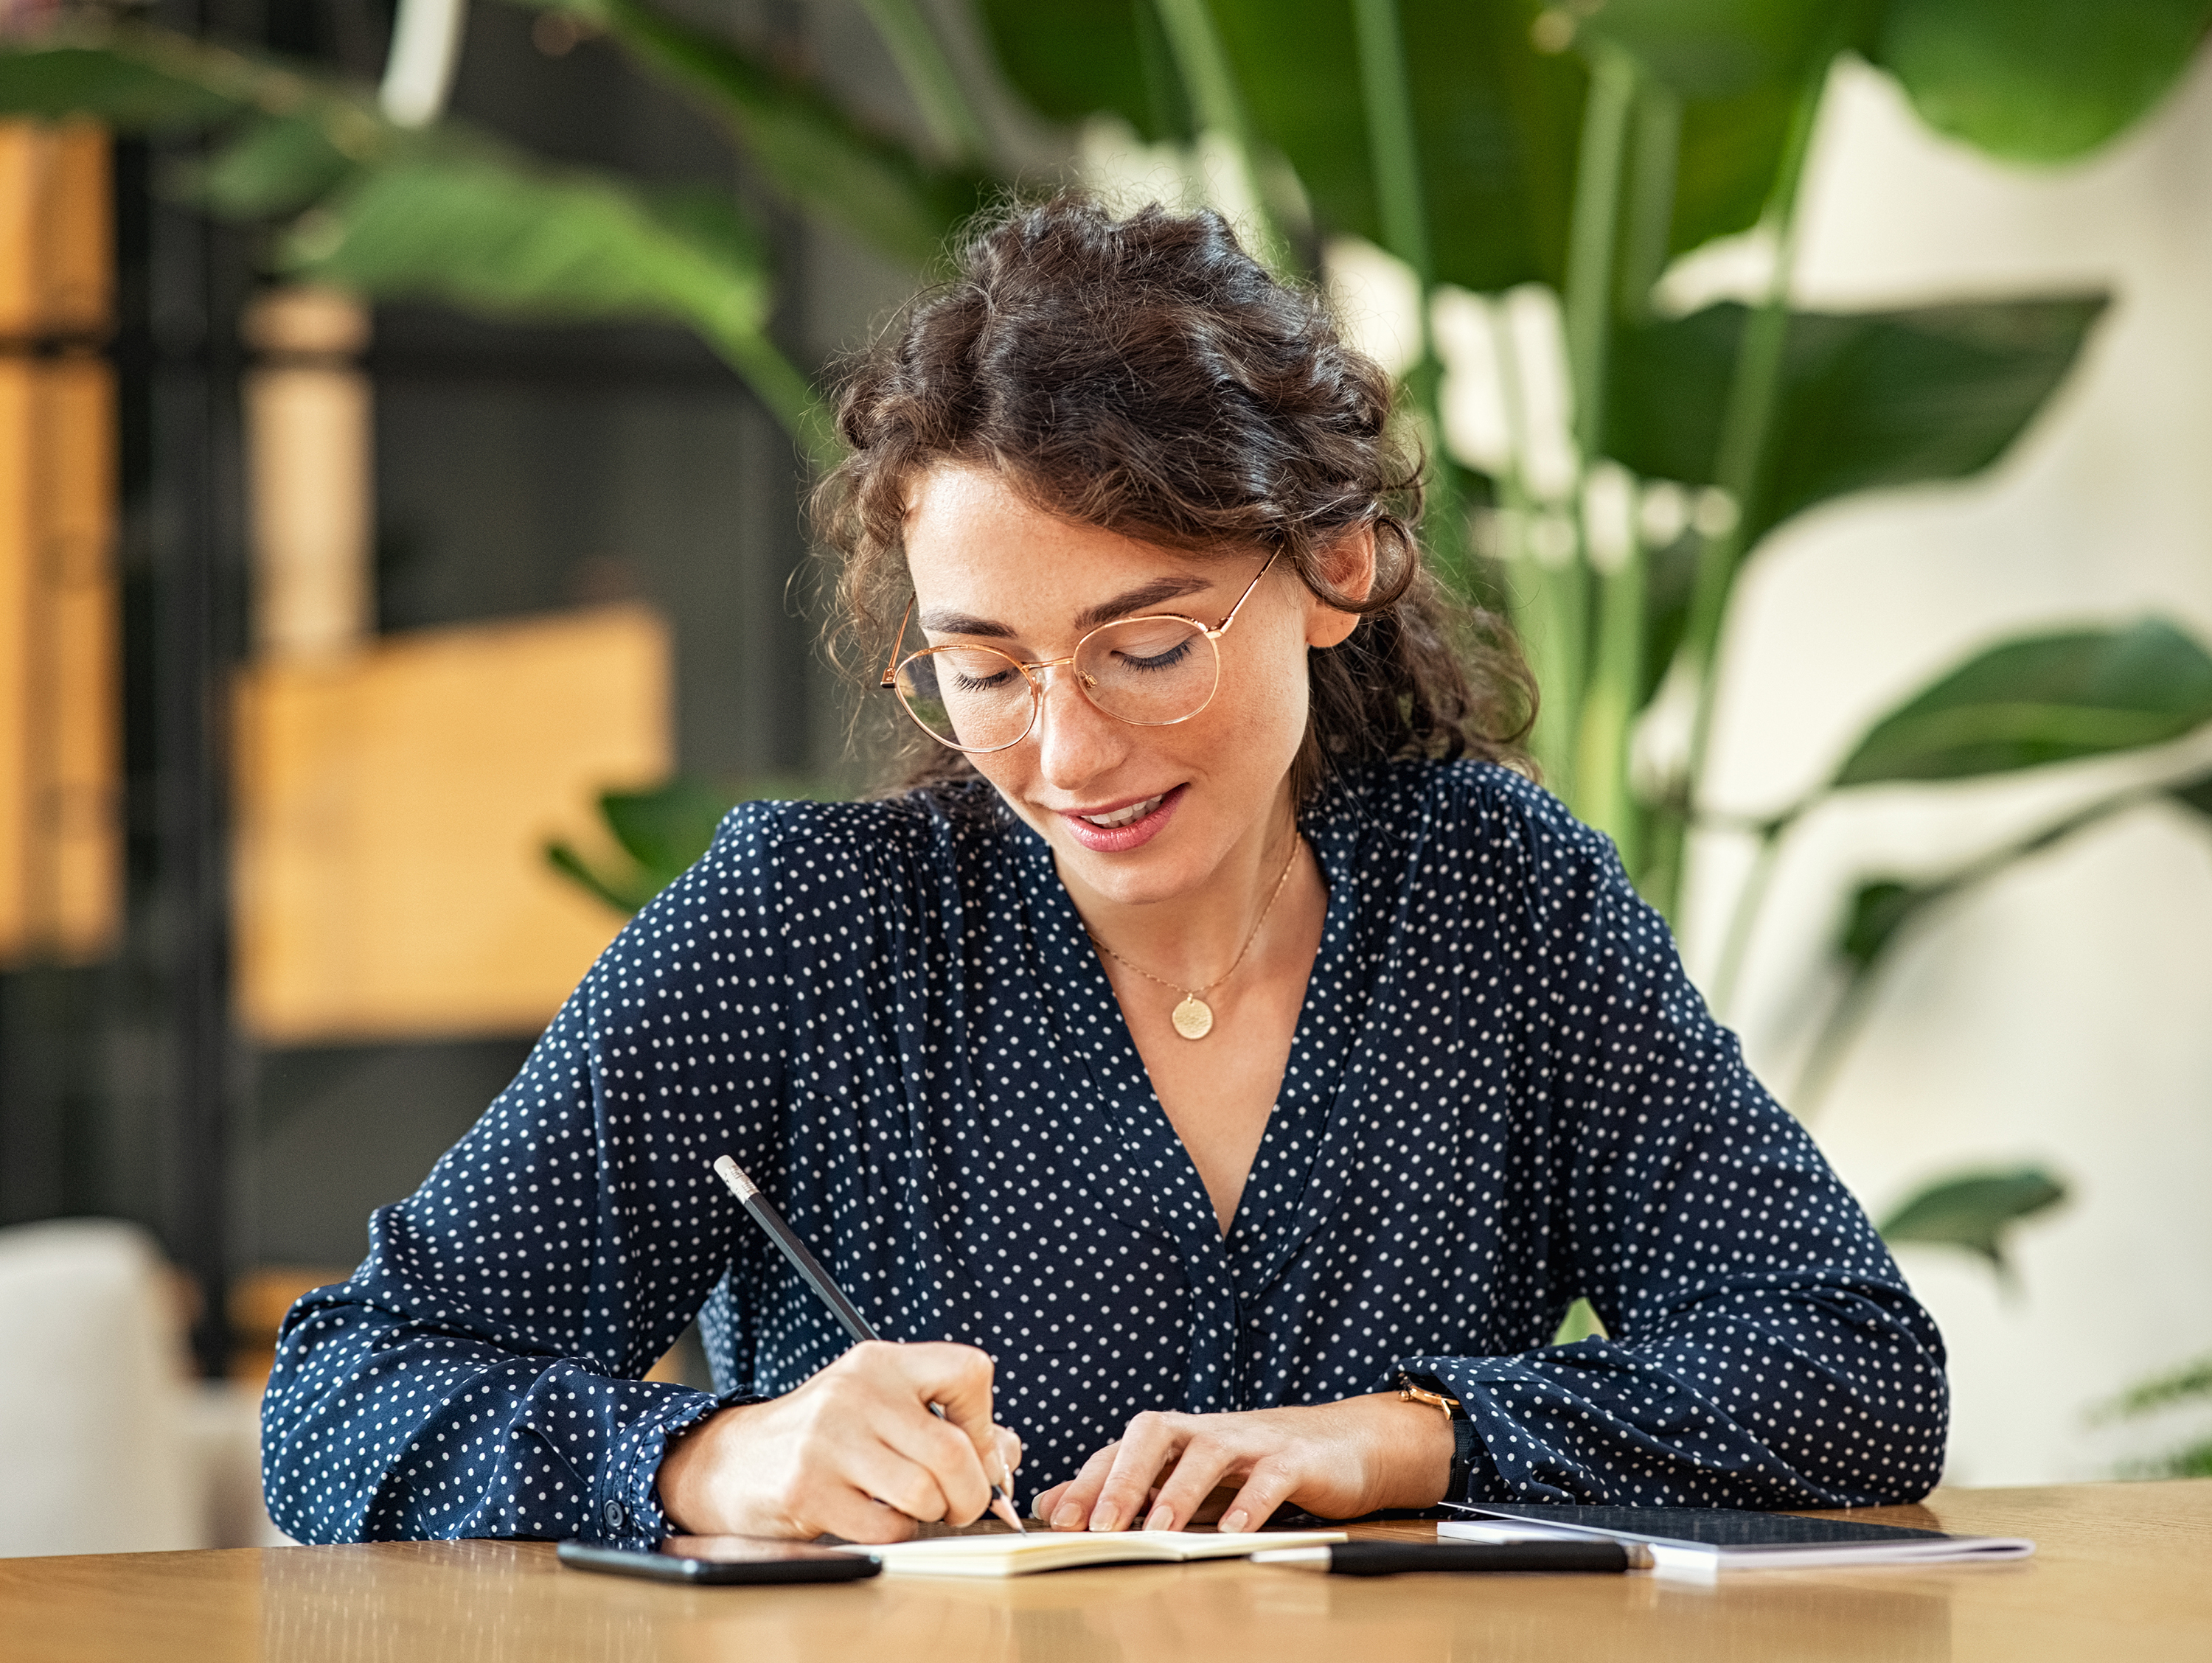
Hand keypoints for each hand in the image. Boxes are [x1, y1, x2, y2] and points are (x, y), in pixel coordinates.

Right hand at [654, 1340, 1022, 1543]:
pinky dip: (894, 1533)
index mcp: (882, 1362)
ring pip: (924, 1493)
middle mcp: (857, 1390)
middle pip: (954, 1450)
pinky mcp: (807, 1488)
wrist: (734, 1459)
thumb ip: (950, 1424)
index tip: (977, 1449)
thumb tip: (1008, 1457)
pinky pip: (885, 1527)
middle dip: (971, 1493)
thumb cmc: (825, 1436)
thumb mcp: (882, 1409)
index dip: (987, 1422)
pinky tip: (875, 1518)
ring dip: (932, 1515)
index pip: (970, 1371)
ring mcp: (829, 1438)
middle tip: (961, 1506)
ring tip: (914, 1509)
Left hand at [1031, 1393, 1452, 1532]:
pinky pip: (1270, 1474)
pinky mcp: (1295, 1458)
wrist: (1343, 1445)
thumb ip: (1128, 1491)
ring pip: (1208, 1451)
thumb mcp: (1188, 1479)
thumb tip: (1052, 1503)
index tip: (1057, 1520)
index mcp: (1179, 1436)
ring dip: (1178, 1491)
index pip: (1121, 1448)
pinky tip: (1233, 1532)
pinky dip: (1250, 1503)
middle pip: (1155, 1432)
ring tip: (1156, 1531)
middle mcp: (1209, 1430)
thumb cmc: (1255, 1465)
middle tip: (1098, 1525)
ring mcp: (1253, 1440)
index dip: (1087, 1480)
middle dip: (1123, 1477)